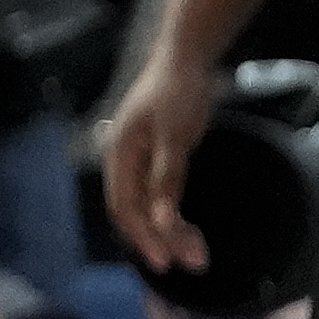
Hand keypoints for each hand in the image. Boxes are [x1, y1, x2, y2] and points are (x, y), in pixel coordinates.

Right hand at [104, 45, 219, 275]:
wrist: (187, 57)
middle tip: (195, 260)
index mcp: (120, 153)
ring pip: (148, 204)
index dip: (143, 236)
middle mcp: (125, 159)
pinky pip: (158, 194)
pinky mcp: (156, 155)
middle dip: (161, 238)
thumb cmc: (178, 92)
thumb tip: (161, 221)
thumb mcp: (175, 138)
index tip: (166, 261)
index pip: (123, 206)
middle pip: (135, 209)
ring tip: (198, 250)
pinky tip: (187, 225)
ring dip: (170, 229)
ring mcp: (140, 157)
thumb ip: (166, 180)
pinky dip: (172, 213)